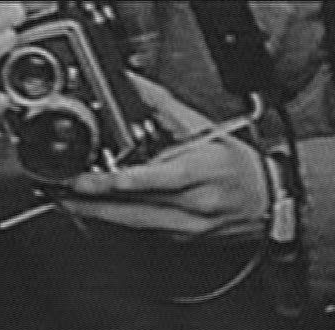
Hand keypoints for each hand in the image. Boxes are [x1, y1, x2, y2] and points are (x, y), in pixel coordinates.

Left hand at [59, 75, 268, 239]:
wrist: (267, 200)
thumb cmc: (238, 167)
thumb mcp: (207, 130)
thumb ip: (165, 108)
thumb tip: (134, 84)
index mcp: (201, 173)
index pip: (162, 179)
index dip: (132, 181)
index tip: (105, 179)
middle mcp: (195, 205)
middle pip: (140, 206)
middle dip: (99, 199)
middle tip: (66, 191)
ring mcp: (189, 226)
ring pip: (138, 224)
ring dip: (101, 214)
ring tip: (71, 203)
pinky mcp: (184, 239)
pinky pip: (146, 231)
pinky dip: (120, 222)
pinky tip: (99, 213)